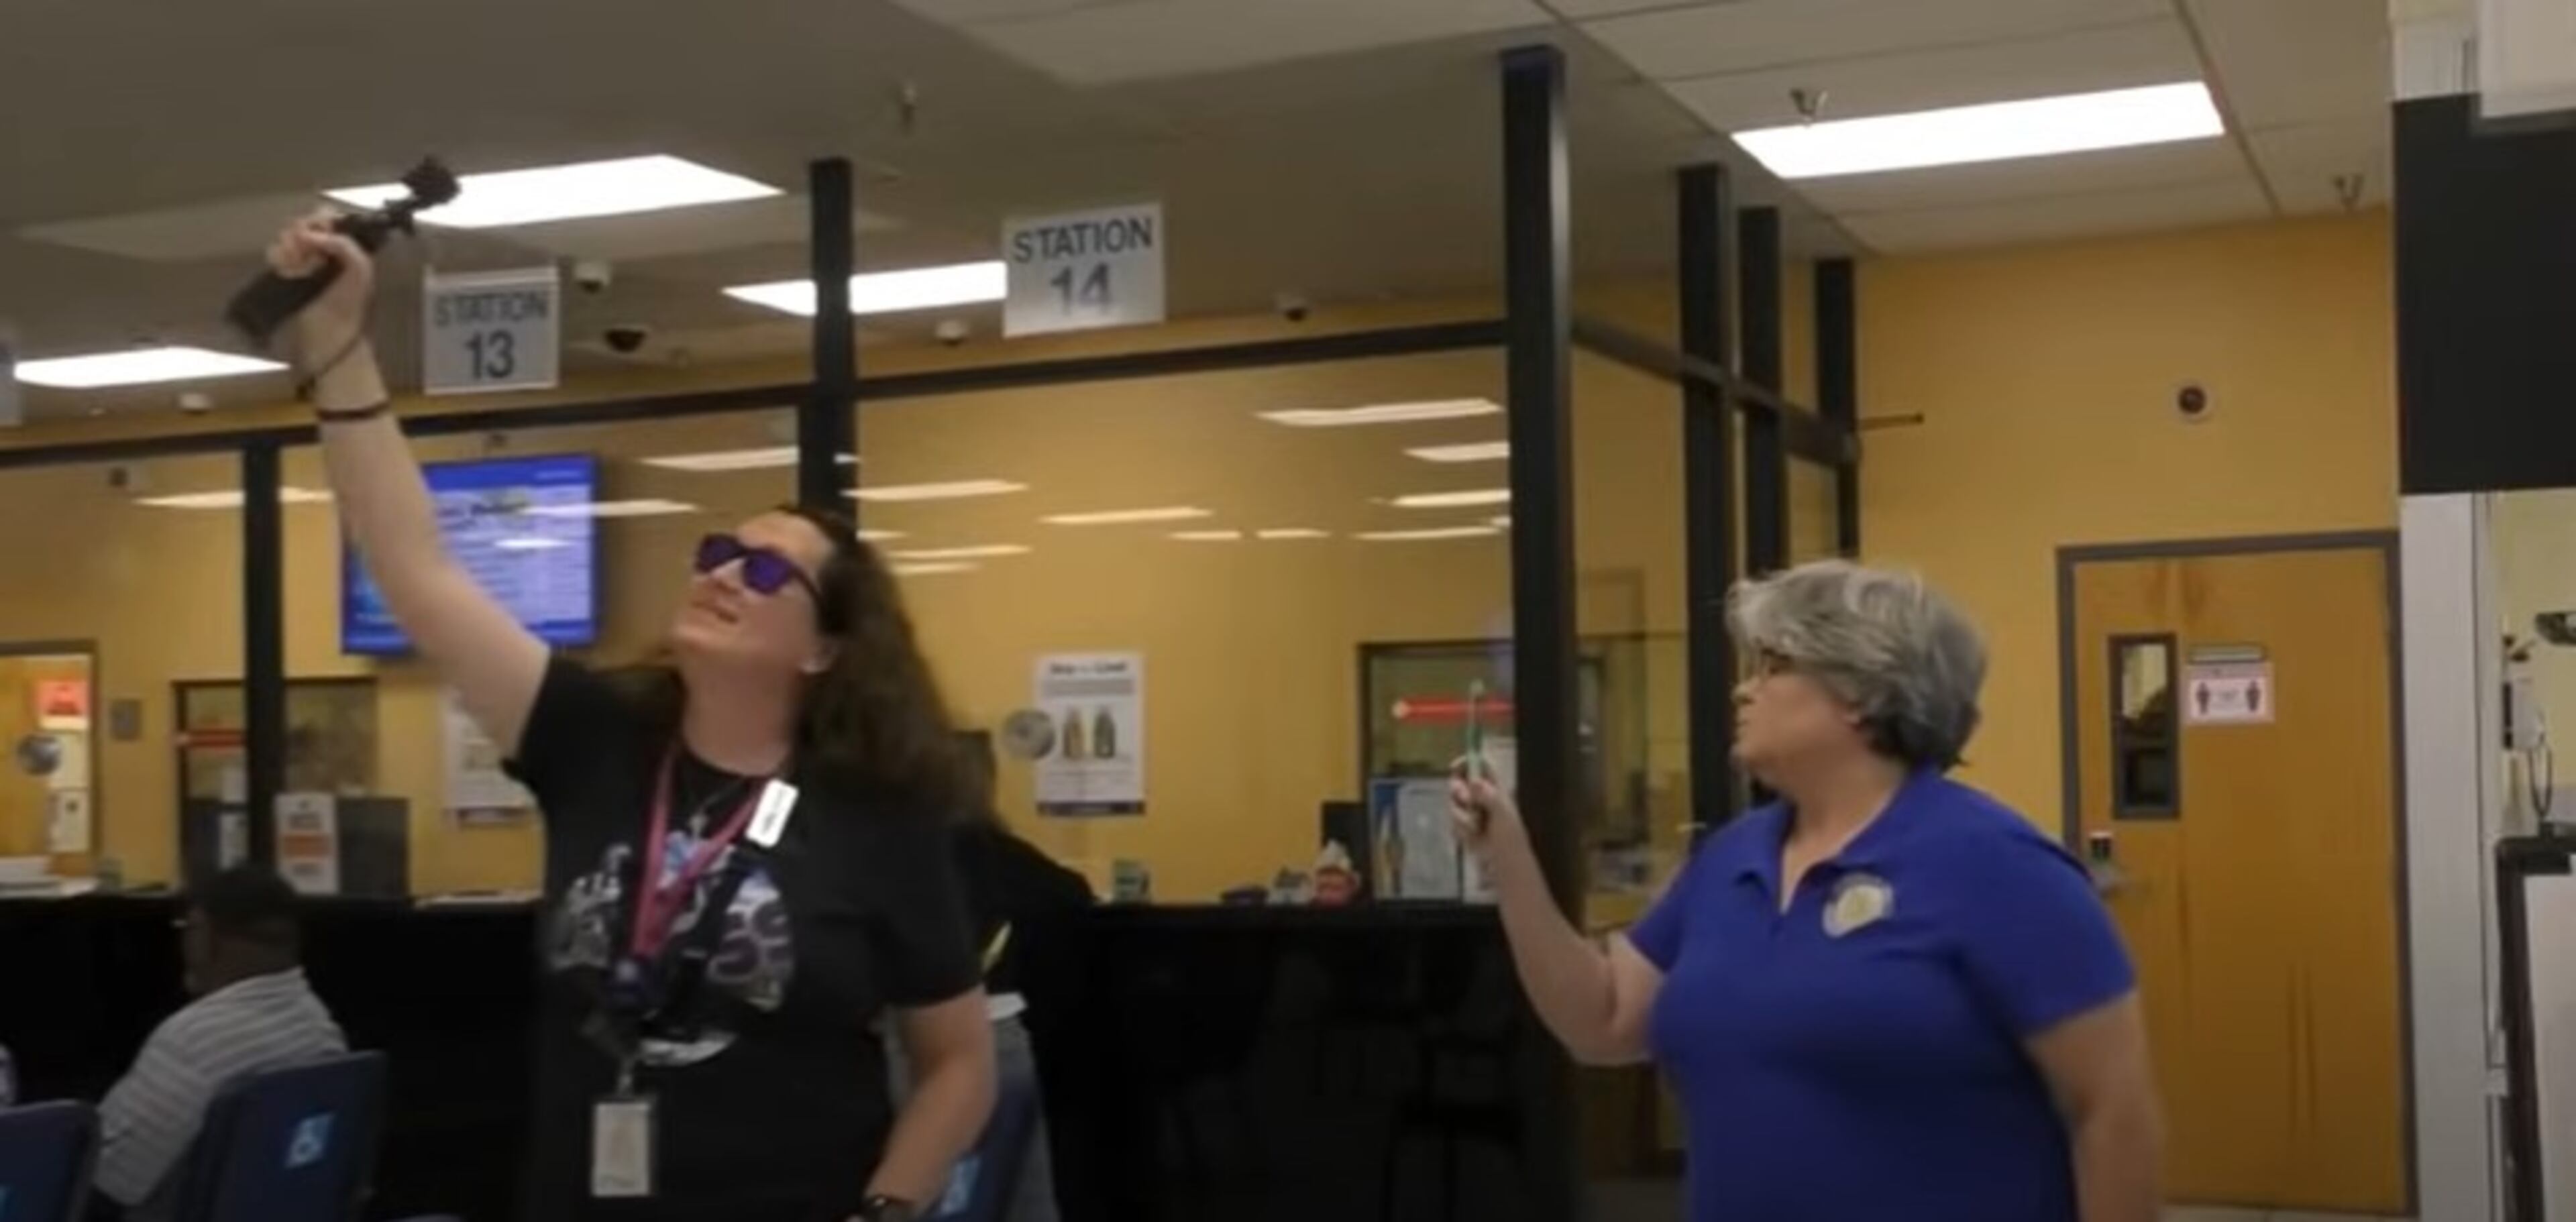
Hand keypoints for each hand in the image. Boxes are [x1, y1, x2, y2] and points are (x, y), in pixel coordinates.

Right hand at [264, 209, 375, 371]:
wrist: (328, 337)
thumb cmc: (348, 305)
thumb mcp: (359, 269)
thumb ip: (343, 244)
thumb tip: (309, 234)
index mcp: (346, 248)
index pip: (330, 218)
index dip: (321, 219)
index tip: (318, 230)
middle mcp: (324, 252)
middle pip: (304, 224)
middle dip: (301, 231)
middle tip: (304, 248)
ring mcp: (303, 262)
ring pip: (287, 237)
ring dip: (289, 245)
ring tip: (295, 262)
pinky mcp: (285, 275)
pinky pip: (275, 254)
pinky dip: (278, 257)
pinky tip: (286, 270)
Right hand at [1449, 769, 1526, 860]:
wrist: (1504, 866)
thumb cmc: (1509, 840)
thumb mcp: (1502, 815)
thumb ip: (1488, 796)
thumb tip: (1474, 781)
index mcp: (1496, 789)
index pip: (1481, 765)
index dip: (1468, 762)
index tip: (1455, 768)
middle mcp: (1482, 797)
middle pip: (1461, 781)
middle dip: (1458, 790)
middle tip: (1465, 800)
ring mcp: (1472, 812)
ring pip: (1453, 803)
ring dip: (1461, 816)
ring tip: (1475, 829)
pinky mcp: (1463, 827)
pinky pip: (1452, 821)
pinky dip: (1460, 829)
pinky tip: (1472, 837)